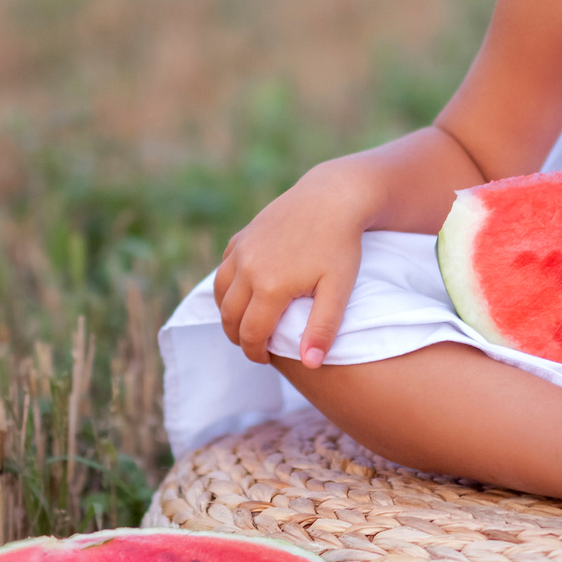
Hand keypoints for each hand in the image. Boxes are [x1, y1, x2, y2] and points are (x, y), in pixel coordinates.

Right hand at [211, 166, 372, 367]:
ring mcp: (241, 250)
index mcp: (270, 287)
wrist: (332, 196)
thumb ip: (323, 328)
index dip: (256, 353)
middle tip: (255, 346)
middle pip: (229, 317)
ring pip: (220, 292)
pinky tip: (244, 291)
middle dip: (238, 337)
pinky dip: (227, 286)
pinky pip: (224, 268)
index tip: (266, 360)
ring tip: (246, 323)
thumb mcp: (339, 288)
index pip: (251, 334)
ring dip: (228, 313)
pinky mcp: (242, 236)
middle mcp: (248, 269)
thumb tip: (309, 365)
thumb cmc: (341, 244)